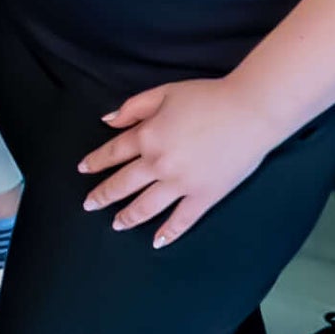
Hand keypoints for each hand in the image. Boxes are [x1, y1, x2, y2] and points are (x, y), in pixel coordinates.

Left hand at [78, 77, 285, 248]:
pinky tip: (156, 241)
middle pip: (123, 183)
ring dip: (128, 216)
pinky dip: (168, 233)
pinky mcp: (204, 196)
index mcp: (148, 135)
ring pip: (146, 206)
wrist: (250, 111)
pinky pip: (181, 220)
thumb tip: (108, 121)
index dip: (96, 161)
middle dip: (103, 195)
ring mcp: (181, 184)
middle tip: (89, 205)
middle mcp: (159, 163)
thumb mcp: (166, 92)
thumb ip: (134, 107)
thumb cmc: (209, 96)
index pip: (114, 152)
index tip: (84, 169)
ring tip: (116, 224)